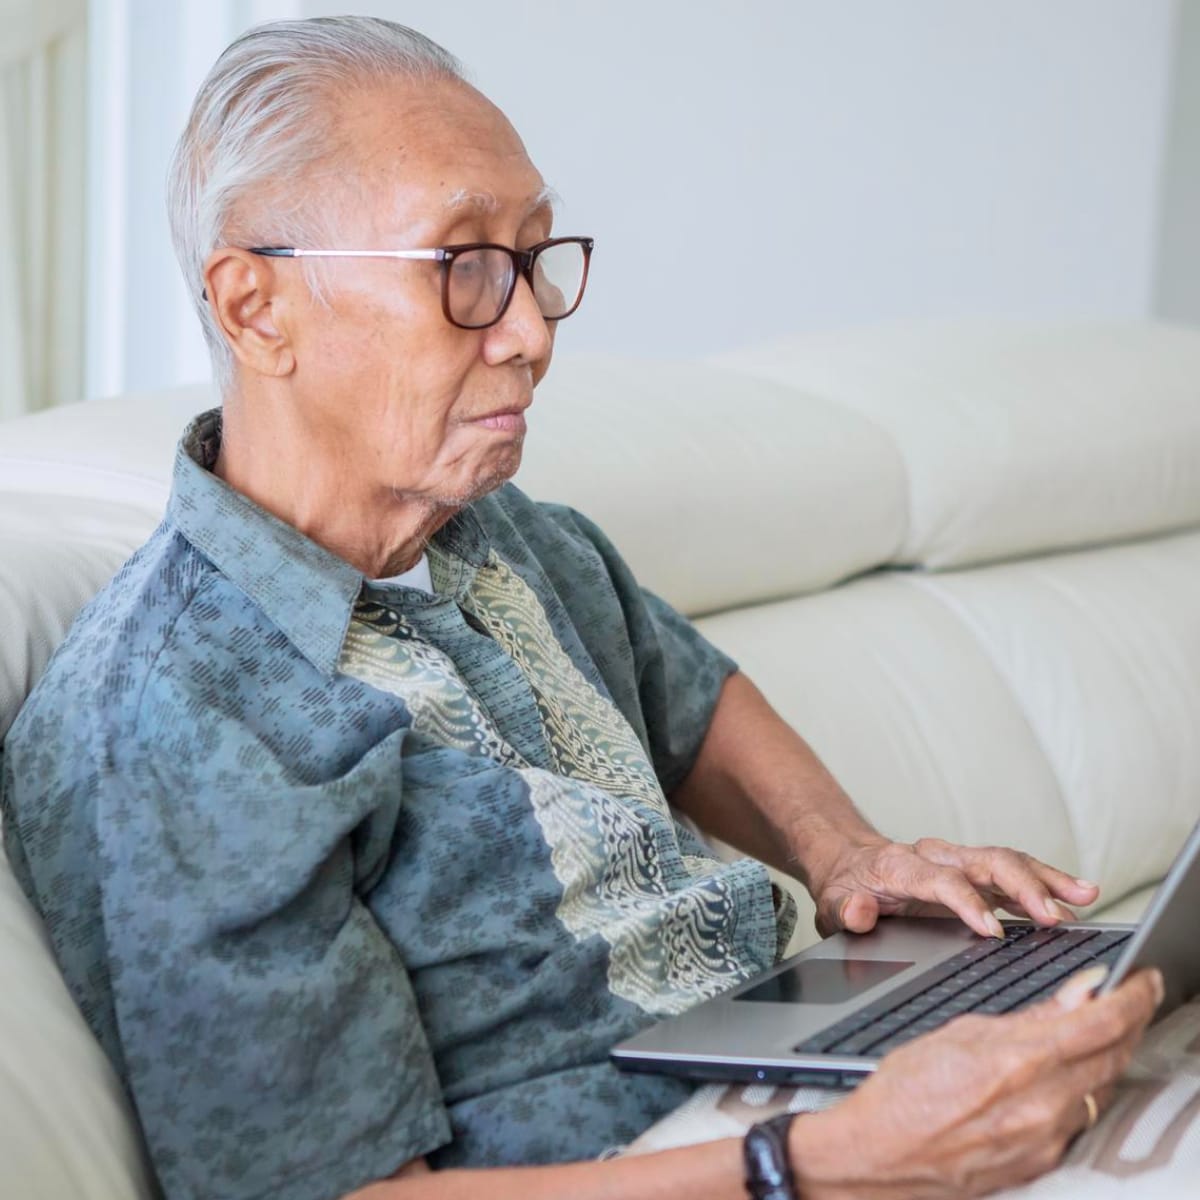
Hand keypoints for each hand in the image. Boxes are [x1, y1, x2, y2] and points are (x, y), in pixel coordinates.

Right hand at [790, 965, 1163, 1199]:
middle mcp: (1043, 1105)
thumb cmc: (903, 1091)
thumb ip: (1029, 1016)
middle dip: (1131, 1021)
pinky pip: (1079, 1119)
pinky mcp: (1042, 1164)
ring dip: (1110, 1055)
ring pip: (1101, 1088)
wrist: (877, 1157)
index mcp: (1020, 1060)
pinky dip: (1084, 1089)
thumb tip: (1079, 994)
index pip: (1102, 1022)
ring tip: (1105, 1030)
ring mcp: (1047, 1140)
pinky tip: (1073, 1073)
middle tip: (1137, 997)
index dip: (1133, 996)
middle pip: (1114, 1056)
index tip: (1146, 978)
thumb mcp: (960, 1033)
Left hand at [808, 835, 1100, 939]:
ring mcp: (959, 861)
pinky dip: (1047, 883)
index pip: (941, 880)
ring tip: (1086, 897)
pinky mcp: (975, 872)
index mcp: (902, 866)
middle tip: (1055, 917)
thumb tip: (860, 912)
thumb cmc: (846, 888)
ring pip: (1008, 861)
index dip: (967, 903)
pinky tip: (1078, 899)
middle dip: (1023, 886)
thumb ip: (846, 912)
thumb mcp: (833, 905)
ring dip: (1047, 879)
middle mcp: (936, 856)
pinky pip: (1015, 872)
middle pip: (985, 861)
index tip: (992, 932)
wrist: (850, 862)